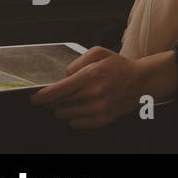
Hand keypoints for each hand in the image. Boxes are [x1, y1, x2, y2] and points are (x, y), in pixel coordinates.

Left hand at [29, 46, 166, 128]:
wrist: (142, 81)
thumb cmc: (120, 67)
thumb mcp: (100, 53)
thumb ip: (78, 60)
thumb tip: (65, 75)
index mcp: (92, 75)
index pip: (58, 90)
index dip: (42, 96)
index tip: (35, 99)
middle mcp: (94, 93)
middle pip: (59, 104)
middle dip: (55, 101)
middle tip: (62, 95)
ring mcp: (99, 108)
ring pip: (65, 115)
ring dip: (64, 109)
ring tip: (76, 100)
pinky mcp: (103, 119)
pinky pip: (76, 124)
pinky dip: (75, 118)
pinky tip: (83, 108)